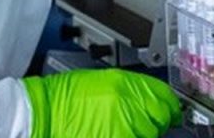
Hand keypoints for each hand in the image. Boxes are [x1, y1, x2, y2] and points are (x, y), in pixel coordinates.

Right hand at [22, 69, 180, 137]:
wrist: (40, 114)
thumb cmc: (63, 98)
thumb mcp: (102, 82)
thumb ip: (130, 91)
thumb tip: (150, 101)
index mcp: (124, 84)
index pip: (164, 97)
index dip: (170, 106)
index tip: (173, 112)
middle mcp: (127, 105)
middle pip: (161, 118)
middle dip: (156, 122)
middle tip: (146, 123)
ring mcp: (122, 128)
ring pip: (149, 135)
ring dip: (143, 134)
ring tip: (122, 129)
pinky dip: (132, 136)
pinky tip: (118, 132)